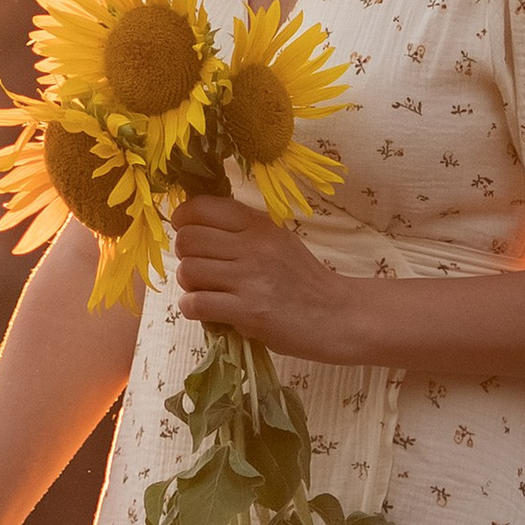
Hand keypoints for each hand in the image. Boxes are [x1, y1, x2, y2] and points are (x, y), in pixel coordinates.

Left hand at [172, 193, 356, 360]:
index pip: (201, 207)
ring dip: (189, 285)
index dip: (183, 220)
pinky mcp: (249, 311)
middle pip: (187, 239)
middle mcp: (253, 245)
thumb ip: (240, 232)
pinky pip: (196, 303)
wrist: (340, 316)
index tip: (187, 233)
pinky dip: (192, 308)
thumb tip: (190, 227)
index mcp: (259, 224)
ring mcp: (251, 278)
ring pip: (188, 270)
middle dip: (184, 256)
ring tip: (206, 292)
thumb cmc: (304, 280)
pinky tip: (207, 311)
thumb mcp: (277, 241)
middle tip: (199, 269)